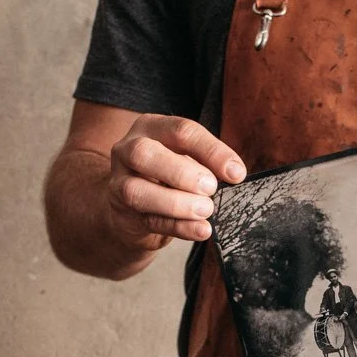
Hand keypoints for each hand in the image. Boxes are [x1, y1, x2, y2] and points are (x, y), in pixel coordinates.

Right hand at [107, 114, 245, 248]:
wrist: (134, 206)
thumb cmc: (167, 175)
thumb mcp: (187, 159)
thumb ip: (207, 162)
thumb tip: (234, 172)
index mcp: (150, 127)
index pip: (181, 131)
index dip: (211, 151)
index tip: (236, 173)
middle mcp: (127, 150)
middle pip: (145, 153)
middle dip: (182, 172)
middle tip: (211, 188)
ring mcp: (119, 183)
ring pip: (137, 191)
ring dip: (176, 202)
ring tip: (205, 210)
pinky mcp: (122, 213)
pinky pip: (149, 220)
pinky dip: (178, 226)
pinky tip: (199, 229)